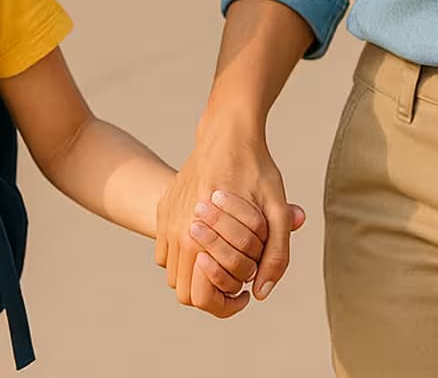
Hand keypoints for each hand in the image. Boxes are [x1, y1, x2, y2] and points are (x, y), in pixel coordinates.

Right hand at [156, 118, 293, 317]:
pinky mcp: (162, 211)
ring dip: (197, 277)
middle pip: (185, 293)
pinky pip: (166, 253)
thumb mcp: (275, 212)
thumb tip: (261, 293)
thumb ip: (275, 256)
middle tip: (236, 282)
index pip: (203, 297)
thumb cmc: (255, 170)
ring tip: (224, 263)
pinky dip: (184, 258)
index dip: (228, 305)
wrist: (227, 132)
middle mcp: (176, 231)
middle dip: (212, 294)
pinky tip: (208, 245)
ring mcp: (165, 221)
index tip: (246, 294)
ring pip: (173, 275)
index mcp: (199, 235)